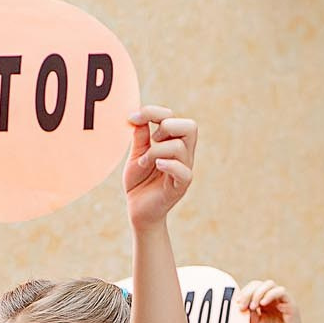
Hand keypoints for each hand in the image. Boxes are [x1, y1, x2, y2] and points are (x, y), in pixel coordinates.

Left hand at [125, 106, 195, 228]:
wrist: (138, 211)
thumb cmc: (139, 182)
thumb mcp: (136, 155)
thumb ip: (140, 137)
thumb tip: (138, 117)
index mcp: (172, 143)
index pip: (173, 116)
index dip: (153, 112)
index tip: (133, 118)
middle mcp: (183, 154)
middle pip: (190, 126)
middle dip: (166, 126)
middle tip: (151, 139)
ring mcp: (183, 170)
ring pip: (180, 146)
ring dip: (156, 150)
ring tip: (144, 161)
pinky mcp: (180, 186)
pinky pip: (183, 171)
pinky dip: (168, 164)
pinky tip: (155, 166)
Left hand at [239, 279, 303, 322]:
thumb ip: (249, 313)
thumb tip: (241, 303)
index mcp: (264, 303)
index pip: (253, 289)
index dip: (244, 293)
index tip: (237, 303)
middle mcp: (273, 299)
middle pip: (259, 284)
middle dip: (248, 292)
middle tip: (242, 305)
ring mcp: (282, 300)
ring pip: (269, 284)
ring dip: (257, 293)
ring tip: (253, 307)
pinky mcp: (290, 303)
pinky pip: (281, 291)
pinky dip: (269, 295)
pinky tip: (262, 304)